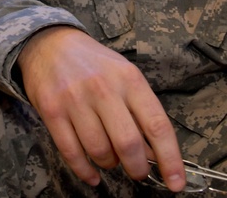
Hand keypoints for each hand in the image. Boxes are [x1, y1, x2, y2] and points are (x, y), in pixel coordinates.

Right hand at [17, 26, 185, 190]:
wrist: (50, 43)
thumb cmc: (94, 64)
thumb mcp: (124, 76)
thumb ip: (140, 112)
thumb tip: (153, 154)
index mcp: (129, 79)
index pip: (157, 125)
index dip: (170, 159)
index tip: (176, 183)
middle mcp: (103, 88)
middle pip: (128, 144)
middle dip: (137, 169)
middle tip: (137, 172)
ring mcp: (75, 99)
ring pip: (99, 151)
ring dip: (109, 164)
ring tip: (109, 159)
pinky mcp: (51, 110)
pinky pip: (71, 152)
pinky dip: (84, 171)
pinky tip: (92, 175)